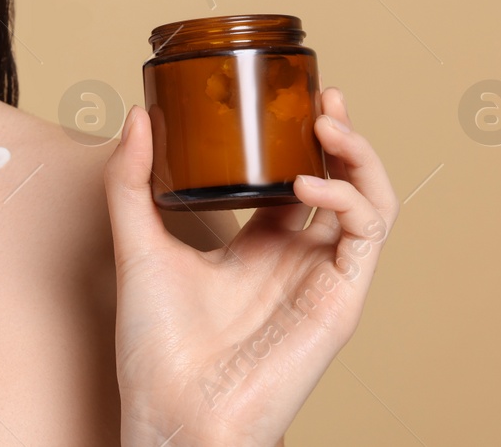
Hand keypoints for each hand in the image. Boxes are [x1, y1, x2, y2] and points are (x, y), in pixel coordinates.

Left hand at [103, 88, 397, 446]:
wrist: (171, 409)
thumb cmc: (155, 346)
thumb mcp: (136, 243)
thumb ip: (131, 181)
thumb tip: (136, 116)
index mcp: (257, 245)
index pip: (295, 176)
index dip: (302, 134)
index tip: (294, 92)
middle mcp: (296, 258)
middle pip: (341, 182)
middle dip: (341, 134)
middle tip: (323, 97)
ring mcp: (321, 278)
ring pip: (369, 202)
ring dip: (358, 157)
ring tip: (327, 124)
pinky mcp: (338, 302)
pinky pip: (367, 237)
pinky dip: (348, 199)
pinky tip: (306, 184)